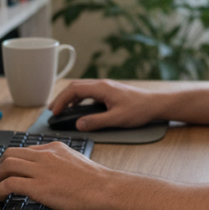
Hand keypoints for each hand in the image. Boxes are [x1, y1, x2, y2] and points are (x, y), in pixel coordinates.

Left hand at [0, 141, 123, 209]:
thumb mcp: (77, 164)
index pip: (27, 150)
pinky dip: (0, 190)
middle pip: (11, 154)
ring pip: (7, 165)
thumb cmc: (98, 184)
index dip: (16, 162)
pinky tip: (1, 198)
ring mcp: (41, 169)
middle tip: (1, 180)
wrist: (105, 191)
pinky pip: (9, 183)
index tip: (13, 172)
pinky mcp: (38, 186)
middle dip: (2, 167)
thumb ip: (62, 166)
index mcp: (56, 148)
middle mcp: (46, 155)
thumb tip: (55, 178)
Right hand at [48, 80, 164, 131]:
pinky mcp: (110, 92)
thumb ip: (96, 122)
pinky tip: (79, 108)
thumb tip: (79, 124)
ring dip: (70, 98)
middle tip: (53, 111)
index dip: (61, 100)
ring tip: (62, 109)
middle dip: (62, 98)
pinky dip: (80, 99)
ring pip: (82, 88)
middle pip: (75, 87)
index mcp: (101, 88)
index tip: (54, 111)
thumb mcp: (116, 119)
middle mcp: (102, 85)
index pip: (74, 90)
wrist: (156, 104)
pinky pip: (90, 92)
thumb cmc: (139, 110)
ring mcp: (106, 87)